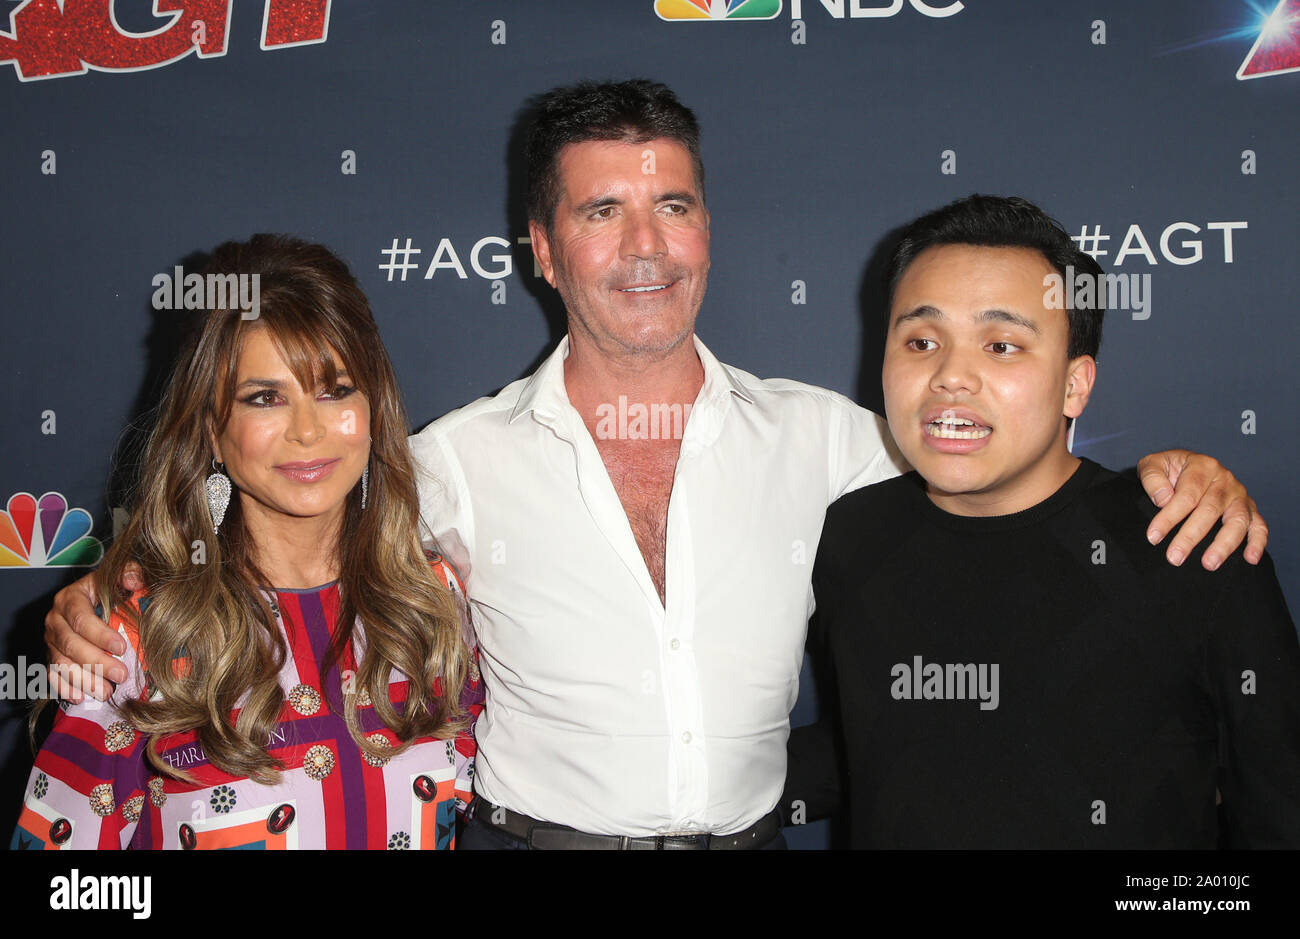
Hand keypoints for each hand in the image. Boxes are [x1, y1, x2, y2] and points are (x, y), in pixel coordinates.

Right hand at [44, 566, 141, 700]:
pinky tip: (80, 697)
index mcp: (70, 598)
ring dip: (83, 680)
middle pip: (70, 644)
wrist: (96, 598)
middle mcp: (55, 619)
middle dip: (96, 662)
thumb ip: (130, 573)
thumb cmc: (112, 588)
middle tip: (121, 675)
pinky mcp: (51, 655)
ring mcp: (51, 639)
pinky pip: (52, 674)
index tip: (122, 648)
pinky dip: (65, 687)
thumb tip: (135, 581)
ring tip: (106, 692)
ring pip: (60, 662)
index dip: (100, 635)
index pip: (81, 619)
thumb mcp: (121, 576)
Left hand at [1137, 450, 1266, 569]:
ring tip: (1209, 564)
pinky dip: (1257, 542)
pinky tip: (1250, 559)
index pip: (1187, 495)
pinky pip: (1258, 525)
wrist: (1184, 466)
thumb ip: (1153, 478)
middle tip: (1175, 557)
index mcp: (1202, 466)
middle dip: (1191, 536)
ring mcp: (1239, 495)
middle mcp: (1225, 480)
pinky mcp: (1249, 509)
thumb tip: (1163, 499)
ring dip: (1224, 544)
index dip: (1169, 517)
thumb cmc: (1167, 469)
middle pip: (1210, 510)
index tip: (1154, 537)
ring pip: (1237, 520)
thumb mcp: (1152, 464)